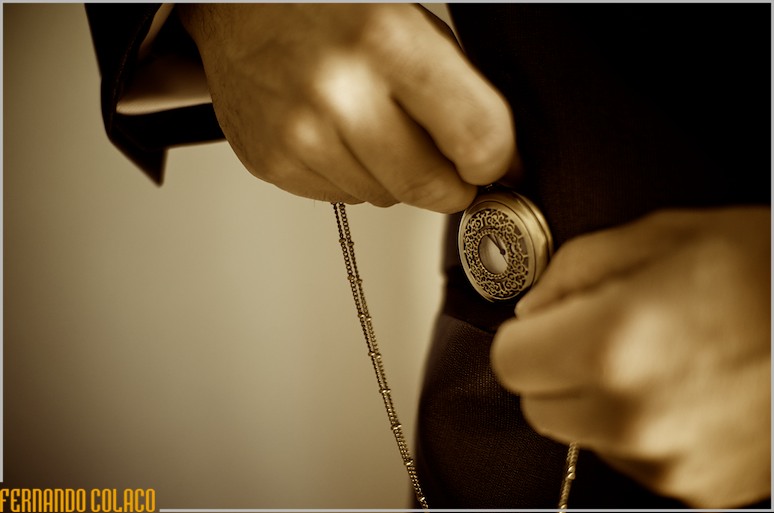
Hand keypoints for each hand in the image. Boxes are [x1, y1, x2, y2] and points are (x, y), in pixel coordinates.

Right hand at [177, 4, 516, 212]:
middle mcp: (339, 94)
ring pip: (387, 199)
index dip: (496, 162)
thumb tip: (494, 159)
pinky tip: (338, 135)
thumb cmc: (326, 7)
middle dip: (452, 185)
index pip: (477, 140)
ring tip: (374, 127)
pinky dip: (354, 175)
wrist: (238, 8)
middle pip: (430, 187)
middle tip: (450, 167)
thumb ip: (457, 90)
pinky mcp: (274, 163)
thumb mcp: (409, 24)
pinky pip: (344, 198)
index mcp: (386, 43)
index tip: (494, 164)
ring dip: (396, 177)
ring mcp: (300, 136)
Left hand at [491, 207, 770, 506]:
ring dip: (596, 401)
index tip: (546, 323)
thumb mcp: (658, 235)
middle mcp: (635, 418)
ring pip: (582, 434)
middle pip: (538, 406)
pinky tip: (680, 389)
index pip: (509, 361)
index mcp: (614, 345)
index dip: (525, 336)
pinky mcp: (699, 487)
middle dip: (554, 369)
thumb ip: (572, 271)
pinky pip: (631, 457)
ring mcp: (669, 462)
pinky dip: (637, 428)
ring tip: (653, 358)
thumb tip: (533, 309)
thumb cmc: (763, 269)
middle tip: (598, 335)